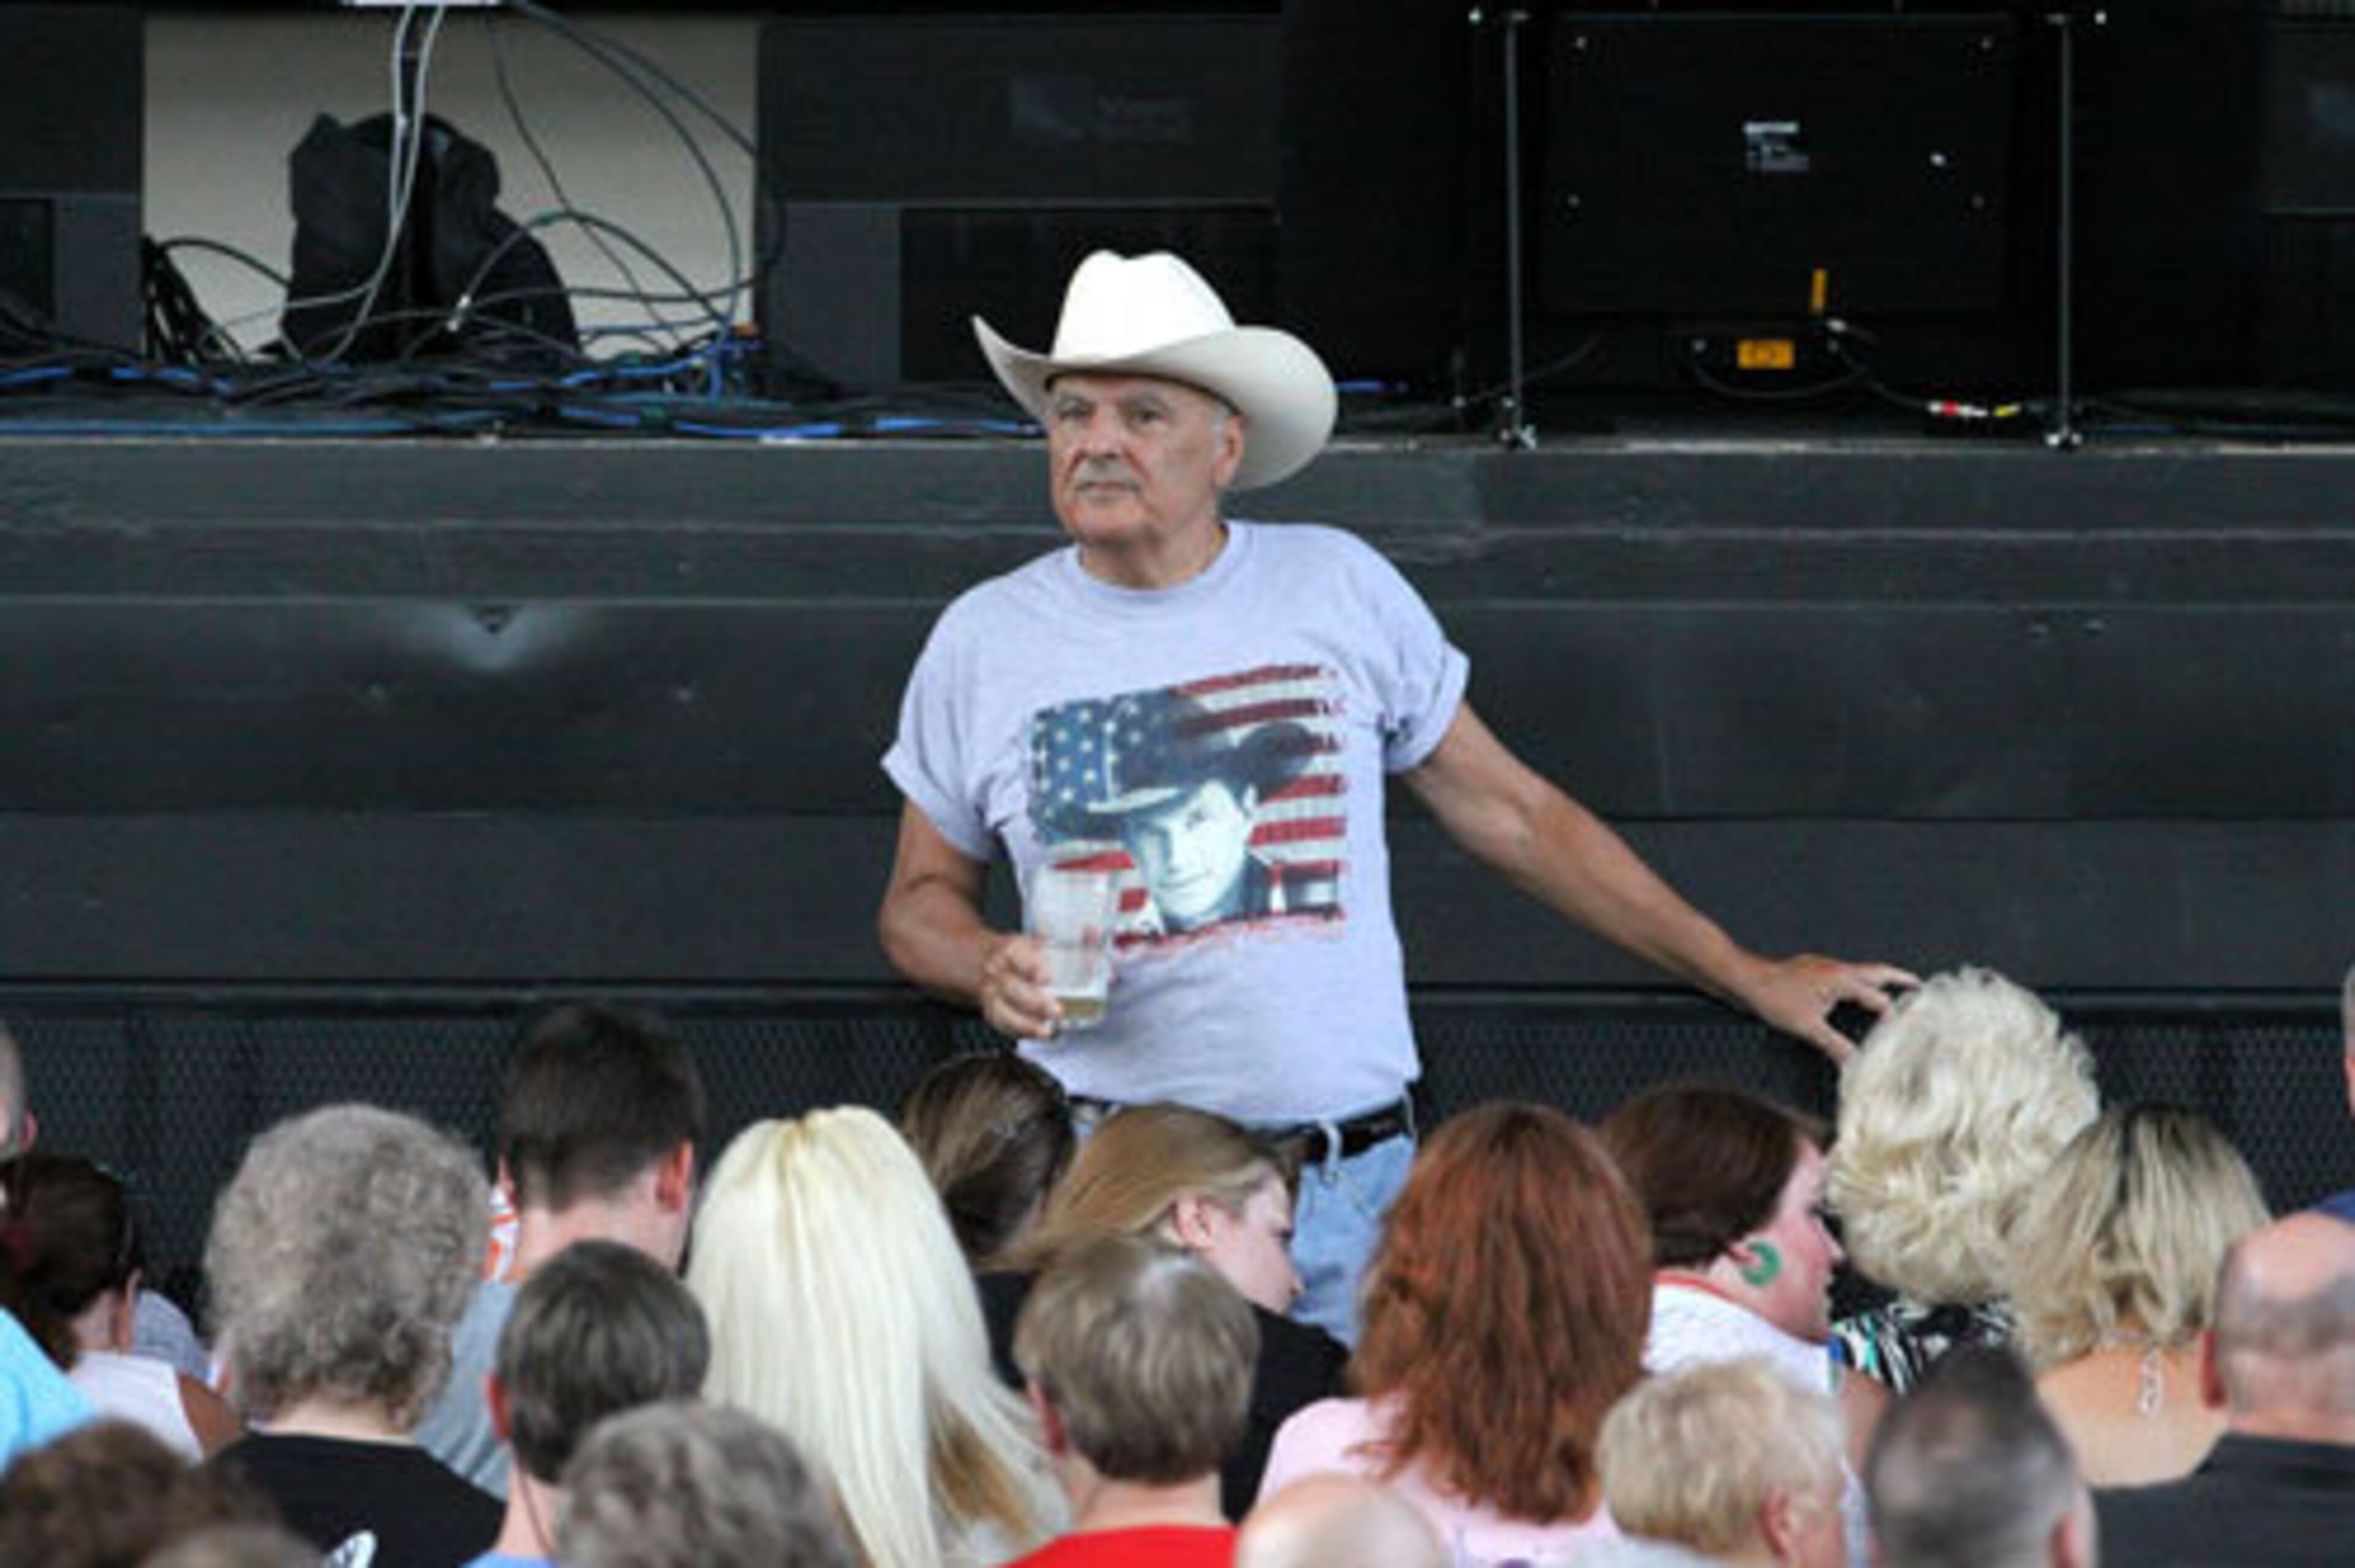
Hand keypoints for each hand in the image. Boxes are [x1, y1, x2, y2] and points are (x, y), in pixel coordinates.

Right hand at [978, 931, 1063, 1040]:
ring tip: (1047, 1031)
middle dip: (1035, 1002)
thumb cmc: (1021, 953)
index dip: (1031, 966)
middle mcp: (998, 971)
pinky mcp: (992, 1010)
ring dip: (1026, 1023)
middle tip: (1058, 1010)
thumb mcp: (1039, 940)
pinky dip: (1021, 1031)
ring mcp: (992, 993)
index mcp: (1011, 950)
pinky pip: (1003, 1024)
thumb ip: (1069, 939)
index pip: (1017, 955)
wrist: (985, 960)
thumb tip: (1095, 934)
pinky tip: (1039, 1034)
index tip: (1046, 978)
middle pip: (1012, 988)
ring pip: (1003, 1010)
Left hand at [1742, 954, 1918, 1064]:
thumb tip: (1855, 1064)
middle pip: (1878, 972)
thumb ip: (1835, 1045)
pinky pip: (1845, 973)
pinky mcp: (1814, 968)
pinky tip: (1854, 992)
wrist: (1745, 978)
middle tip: (1919, 985)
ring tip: (1893, 988)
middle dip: (1900, 979)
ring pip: (1861, 970)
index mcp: (1842, 979)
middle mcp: (1837, 968)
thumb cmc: (1774, 998)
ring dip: (1879, 978)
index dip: (1896, 1014)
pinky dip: (1858, 981)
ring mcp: (1825, 966)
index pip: (1879, 999)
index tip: (1910, 1026)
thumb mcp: (1808, 1027)